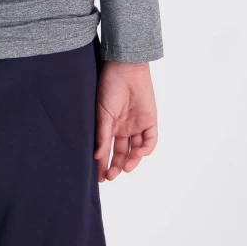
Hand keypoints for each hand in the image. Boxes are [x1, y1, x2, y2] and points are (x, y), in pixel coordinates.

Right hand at [94, 60, 157, 181]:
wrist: (125, 68)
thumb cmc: (108, 86)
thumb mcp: (101, 112)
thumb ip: (101, 134)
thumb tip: (96, 156)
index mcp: (109, 125)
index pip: (106, 149)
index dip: (103, 163)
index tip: (99, 177)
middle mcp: (123, 127)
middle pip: (121, 153)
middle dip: (116, 166)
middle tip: (111, 175)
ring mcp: (137, 125)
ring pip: (136, 150)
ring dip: (131, 161)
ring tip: (125, 167)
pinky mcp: (150, 121)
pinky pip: (150, 140)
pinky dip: (145, 149)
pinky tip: (137, 152)